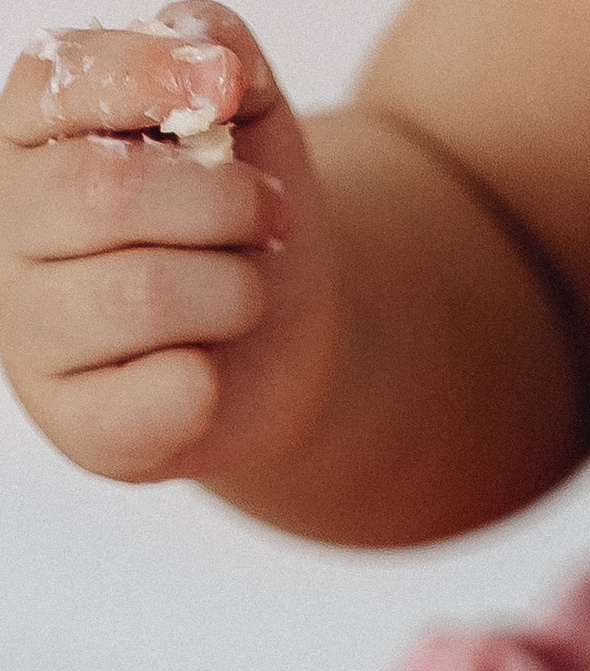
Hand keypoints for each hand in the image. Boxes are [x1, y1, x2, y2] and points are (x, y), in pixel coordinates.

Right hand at [0, 8, 335, 481]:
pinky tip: (210, 367)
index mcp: (30, 137)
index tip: (229, 92)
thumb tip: (202, 47)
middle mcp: (10, 227)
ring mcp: (32, 332)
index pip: (56, 82)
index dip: (150, 77)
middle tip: (269, 218)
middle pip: (106, 194)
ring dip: (233, 290)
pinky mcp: (81, 426)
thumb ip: (219, 47)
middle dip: (221, 202)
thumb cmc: (242, 216)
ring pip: (141, 293)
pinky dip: (210, 379)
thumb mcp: (246, 114)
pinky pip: (159, 394)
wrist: (283, 341)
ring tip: (243, 293)